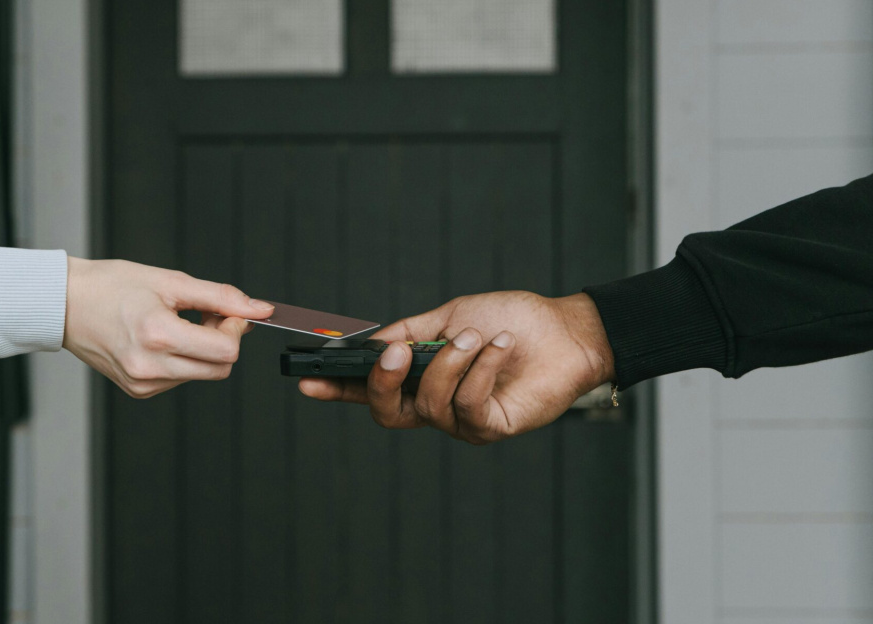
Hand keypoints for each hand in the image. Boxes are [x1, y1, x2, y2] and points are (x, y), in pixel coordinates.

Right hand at [63, 258, 273, 397]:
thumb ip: (219, 297)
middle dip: (222, 341)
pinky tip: (163, 339)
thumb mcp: (170, 281)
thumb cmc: (110, 286)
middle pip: (220, 368)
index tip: (228, 312)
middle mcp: (150, 366)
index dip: (236, 329)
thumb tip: (258, 309)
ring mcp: (143, 383)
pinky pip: (180, 379)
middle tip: (205, 315)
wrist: (65, 304)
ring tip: (178, 323)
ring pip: (202, 374)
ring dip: (202, 350)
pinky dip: (183, 360)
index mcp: (158, 335)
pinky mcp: (138, 390)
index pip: (226, 351)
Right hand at [298, 292, 613, 443]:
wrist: (565, 330)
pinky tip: (500, 346)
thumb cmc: (511, 320)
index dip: (337, 389)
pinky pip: (468, 405)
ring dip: (451, 363)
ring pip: (429, 403)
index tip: (307, 380)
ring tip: (478, 335)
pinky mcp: (491, 427)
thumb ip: (408, 332)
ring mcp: (462, 421)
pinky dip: (481, 369)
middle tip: (396, 354)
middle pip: (387, 412)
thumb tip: (369, 345)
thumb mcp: (450, 317)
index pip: (370, 390)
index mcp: (420, 378)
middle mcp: (436, 404)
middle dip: (382, 382)